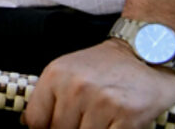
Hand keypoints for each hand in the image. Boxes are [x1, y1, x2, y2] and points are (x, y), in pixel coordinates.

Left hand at [25, 39, 174, 128]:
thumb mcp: (67, 70)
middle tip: (83, 118)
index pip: (36, 119)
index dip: (44, 128)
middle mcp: (77, 88)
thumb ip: (48, 95)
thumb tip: (29, 124)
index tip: (53, 126)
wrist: (145, 53)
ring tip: (100, 118)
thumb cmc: (103, 65)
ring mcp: (103, 103)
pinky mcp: (128, 116)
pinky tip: (113, 123)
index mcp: (56, 75)